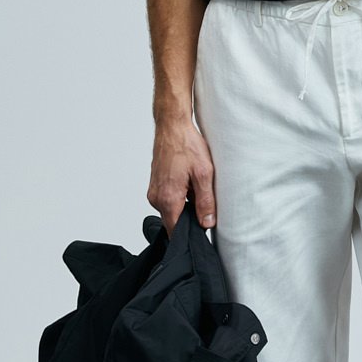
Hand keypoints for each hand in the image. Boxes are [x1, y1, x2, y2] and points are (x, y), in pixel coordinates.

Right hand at [148, 116, 217, 236]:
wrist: (172, 126)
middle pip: (174, 221)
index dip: (189, 234)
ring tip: (195, 186)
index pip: (176, 231)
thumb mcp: (204, 174)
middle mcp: (156, 198)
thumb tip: (207, 223)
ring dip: (185, 204)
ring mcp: (154, 191)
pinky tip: (187, 181)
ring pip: (172, 210)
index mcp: (168, 198)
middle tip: (203, 202)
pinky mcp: (155, 186)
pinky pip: (168, 200)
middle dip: (190, 217)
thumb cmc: (187, 145)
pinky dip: (179, 196)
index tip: (201, 232)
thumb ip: (205, 202)